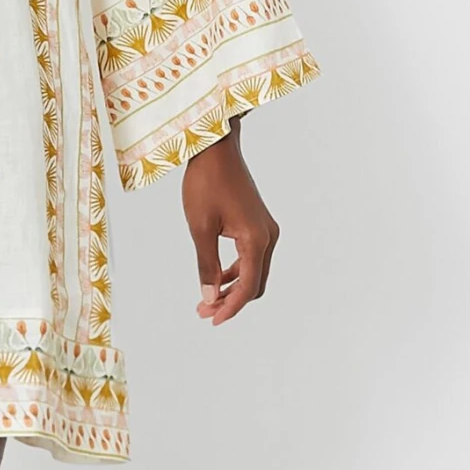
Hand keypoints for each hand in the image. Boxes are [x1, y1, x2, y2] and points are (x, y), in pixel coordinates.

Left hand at [182, 118, 278, 323]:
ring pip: (254, 271)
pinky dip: (236, 271)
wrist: (216, 150)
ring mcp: (266, 229)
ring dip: (232, 287)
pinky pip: (251, 257)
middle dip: (231, 300)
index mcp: (256, 239)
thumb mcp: (200, 227)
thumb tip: (209, 296)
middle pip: (255, 283)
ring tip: (206, 299)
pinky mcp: (259, 224)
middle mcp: (268, 237)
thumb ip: (206, 265)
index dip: (230, 307)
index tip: (211, 319)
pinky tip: (216, 277)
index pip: (248, 286)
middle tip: (204, 311)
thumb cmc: (205, 184)